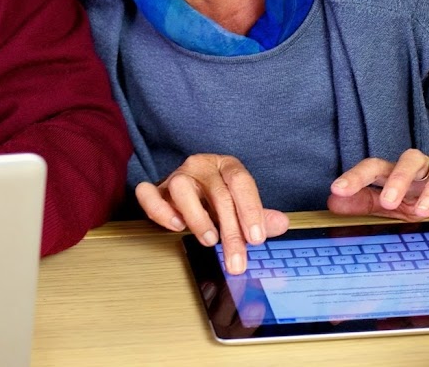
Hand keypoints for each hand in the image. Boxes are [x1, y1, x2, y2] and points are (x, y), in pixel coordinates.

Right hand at [135, 153, 288, 274]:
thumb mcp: (242, 206)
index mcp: (226, 166)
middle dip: (229, 230)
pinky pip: (148, 193)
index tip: (256, 238)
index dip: (250, 209)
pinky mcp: (157, 189)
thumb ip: (260, 217)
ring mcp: (177, 176)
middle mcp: (201, 167)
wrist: (192, 189)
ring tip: (209, 240)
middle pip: (217, 192)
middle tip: (236, 261)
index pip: (240, 181)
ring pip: (181, 187)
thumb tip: (281, 223)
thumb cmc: (219, 198)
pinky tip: (176, 225)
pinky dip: (159, 210)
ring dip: (197, 218)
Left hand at [328, 149, 428, 219]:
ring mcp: (425, 167)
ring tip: (416, 211)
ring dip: (407, 183)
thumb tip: (333, 204)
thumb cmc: (415, 194)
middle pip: (384, 164)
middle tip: (385, 203)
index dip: (352, 178)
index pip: (366, 170)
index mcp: (387, 172)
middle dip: (379, 179)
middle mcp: (401, 165)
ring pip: (411, 162)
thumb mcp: (392, 203)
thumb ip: (365, 203)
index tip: (336, 190)